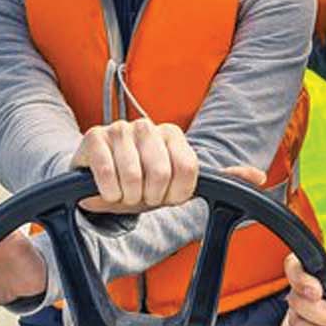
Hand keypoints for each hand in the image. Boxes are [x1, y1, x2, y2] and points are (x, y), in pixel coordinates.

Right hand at [70, 119, 198, 214]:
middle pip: (161, 174)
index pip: (187, 169)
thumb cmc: (137, 183)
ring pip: (132, 176)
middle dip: (150, 197)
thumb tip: (232, 180)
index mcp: (171, 134)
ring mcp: (120, 129)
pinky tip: (108, 191)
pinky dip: (109, 191)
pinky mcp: (94, 137)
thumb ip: (193, 182)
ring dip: (127, 197)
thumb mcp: (167, 185)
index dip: (176, 194)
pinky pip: (107, 172)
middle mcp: (147, 126)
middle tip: (141, 198)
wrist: (98, 181)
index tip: (166, 198)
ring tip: (124, 194)